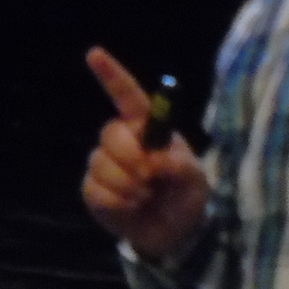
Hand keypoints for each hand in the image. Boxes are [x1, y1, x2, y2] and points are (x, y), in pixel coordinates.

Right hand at [79, 46, 208, 261]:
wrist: (173, 234)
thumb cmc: (187, 198)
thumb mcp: (196, 182)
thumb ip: (180, 166)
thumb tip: (153, 160)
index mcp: (149, 129)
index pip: (128, 96)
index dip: (111, 74)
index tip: (94, 54)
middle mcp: (124, 141)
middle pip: (111, 134)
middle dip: (131, 158)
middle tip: (151, 178)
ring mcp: (104, 164)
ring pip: (102, 165)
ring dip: (128, 187)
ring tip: (146, 197)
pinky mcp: (92, 189)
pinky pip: (95, 190)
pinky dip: (117, 204)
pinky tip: (131, 208)